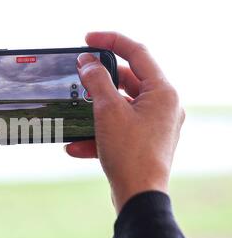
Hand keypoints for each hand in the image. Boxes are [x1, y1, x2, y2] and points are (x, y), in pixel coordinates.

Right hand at [65, 32, 184, 212]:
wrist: (138, 197)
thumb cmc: (130, 154)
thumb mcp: (108, 111)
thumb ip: (96, 82)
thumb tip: (87, 63)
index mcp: (162, 92)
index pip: (137, 53)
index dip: (111, 41)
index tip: (87, 39)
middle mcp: (162, 106)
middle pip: (127, 80)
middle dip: (99, 82)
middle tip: (78, 76)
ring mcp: (153, 125)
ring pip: (119, 107)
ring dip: (94, 111)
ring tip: (75, 113)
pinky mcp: (142, 142)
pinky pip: (117, 129)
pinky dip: (97, 133)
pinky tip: (76, 145)